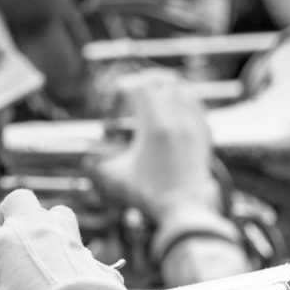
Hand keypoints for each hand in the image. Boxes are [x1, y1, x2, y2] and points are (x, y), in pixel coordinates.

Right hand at [0, 190, 158, 289]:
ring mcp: (65, 238)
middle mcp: (32, 232)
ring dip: (47, 233)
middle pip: (15, 203)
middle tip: (6, 253)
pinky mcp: (92, 255)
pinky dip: (75, 264)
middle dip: (8, 222)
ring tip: (42, 262)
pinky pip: (82, 250)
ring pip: (55, 213)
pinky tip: (71, 288)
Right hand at [94, 69, 219, 222]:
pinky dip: (182, 98)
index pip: (137, 86)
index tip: (112, 104)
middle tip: (129, 92)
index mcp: (155, 125)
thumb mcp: (119, 178)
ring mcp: (194, 124)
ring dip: (164, 86)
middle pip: (160, 80)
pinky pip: (196, 102)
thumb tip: (85, 160)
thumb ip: (99, 165)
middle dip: (141, 81)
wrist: (186, 208)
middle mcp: (177, 119)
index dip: (120, 89)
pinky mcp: (204, 133)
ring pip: (182, 87)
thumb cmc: (151, 194)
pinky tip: (172, 107)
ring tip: (151, 95)